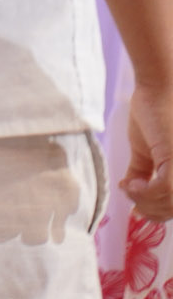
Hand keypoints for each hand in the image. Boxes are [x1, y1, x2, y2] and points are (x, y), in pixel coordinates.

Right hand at [127, 82, 172, 220]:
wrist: (161, 86)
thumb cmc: (156, 111)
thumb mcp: (148, 151)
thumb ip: (144, 172)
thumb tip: (131, 190)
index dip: (159, 212)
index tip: (137, 208)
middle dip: (150, 210)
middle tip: (131, 197)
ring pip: (170, 203)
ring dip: (144, 200)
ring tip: (130, 185)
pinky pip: (163, 190)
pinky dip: (143, 192)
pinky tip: (130, 183)